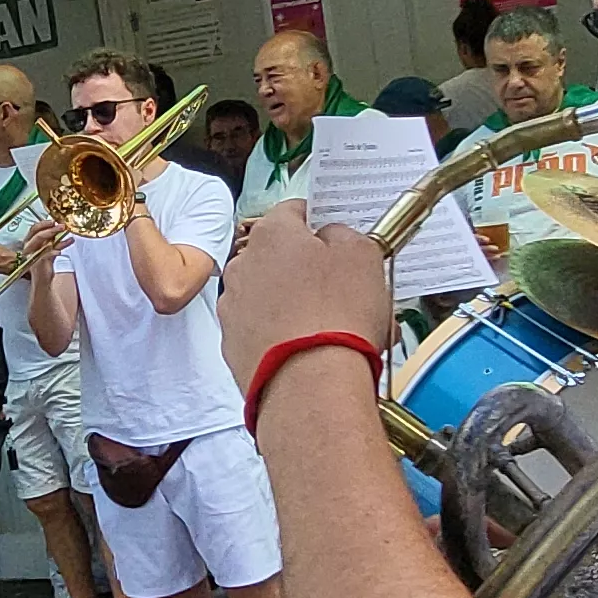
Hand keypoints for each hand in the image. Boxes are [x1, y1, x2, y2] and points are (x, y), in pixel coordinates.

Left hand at [219, 202, 397, 408]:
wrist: (311, 387)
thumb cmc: (336, 318)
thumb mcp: (363, 254)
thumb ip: (344, 233)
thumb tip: (331, 236)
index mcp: (272, 234)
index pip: (294, 210)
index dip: (321, 221)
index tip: (337, 236)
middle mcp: (244, 266)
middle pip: (282, 258)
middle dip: (312, 270)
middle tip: (347, 290)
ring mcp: (234, 308)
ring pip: (274, 297)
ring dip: (300, 305)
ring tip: (338, 329)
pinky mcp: (234, 346)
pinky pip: (264, 331)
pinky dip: (285, 336)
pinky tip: (315, 351)